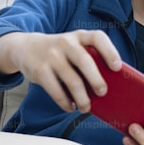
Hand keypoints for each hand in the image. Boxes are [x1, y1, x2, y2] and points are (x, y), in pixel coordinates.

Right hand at [0, 30, 119, 112]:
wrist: (26, 47)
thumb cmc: (60, 52)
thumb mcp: (73, 47)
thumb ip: (89, 58)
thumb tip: (109, 86)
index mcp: (79, 36)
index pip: (97, 38)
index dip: (110, 52)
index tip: (117, 67)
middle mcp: (66, 43)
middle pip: (85, 61)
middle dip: (96, 80)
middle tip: (102, 93)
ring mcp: (51, 55)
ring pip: (72, 80)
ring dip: (82, 98)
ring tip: (86, 107)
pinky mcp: (39, 69)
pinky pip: (56, 90)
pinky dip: (65, 102)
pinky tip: (70, 107)